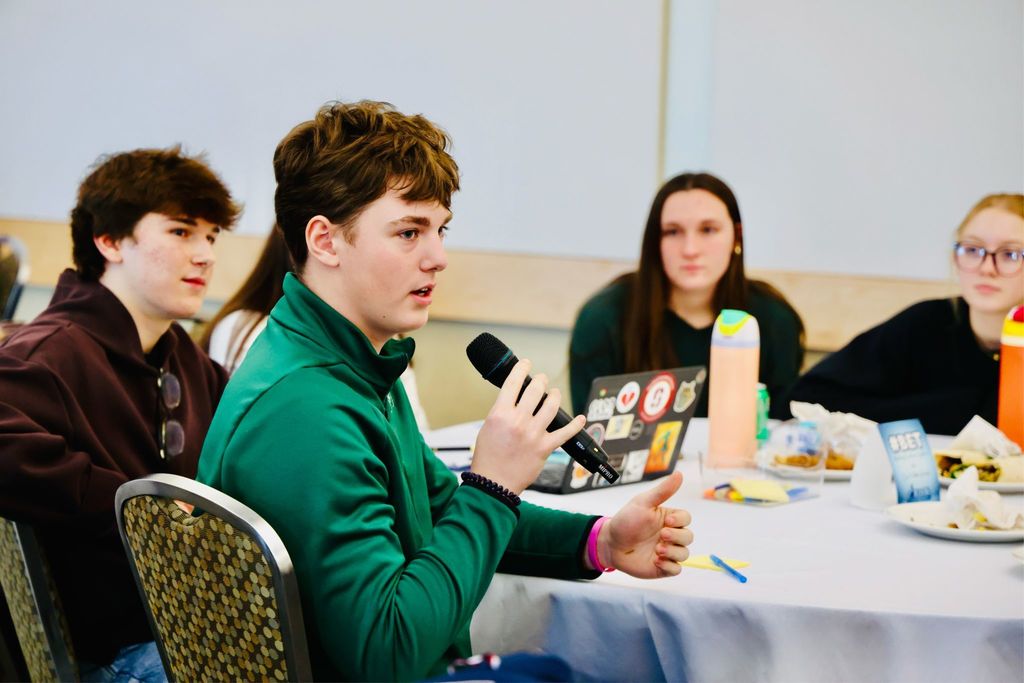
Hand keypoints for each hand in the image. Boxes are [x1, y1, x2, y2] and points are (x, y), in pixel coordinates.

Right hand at [471, 359, 585, 493]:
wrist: (493, 484)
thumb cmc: (488, 458)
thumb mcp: (487, 428)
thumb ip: (502, 413)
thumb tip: (516, 402)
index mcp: (500, 414)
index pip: (513, 383)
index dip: (522, 368)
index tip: (526, 364)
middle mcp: (518, 421)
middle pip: (536, 390)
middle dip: (541, 381)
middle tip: (543, 380)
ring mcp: (533, 434)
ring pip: (552, 406)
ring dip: (555, 396)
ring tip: (555, 393)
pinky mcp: (544, 448)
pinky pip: (565, 433)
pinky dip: (575, 424)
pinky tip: (580, 418)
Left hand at [597, 471, 692, 577]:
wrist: (610, 543)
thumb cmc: (626, 521)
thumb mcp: (643, 503)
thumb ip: (662, 491)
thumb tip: (679, 474)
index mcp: (668, 519)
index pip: (686, 518)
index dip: (680, 520)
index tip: (667, 520)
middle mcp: (670, 535)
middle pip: (688, 537)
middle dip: (677, 537)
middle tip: (661, 536)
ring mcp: (668, 551)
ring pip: (684, 554)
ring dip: (673, 552)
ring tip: (658, 550)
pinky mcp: (662, 567)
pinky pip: (676, 570)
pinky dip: (670, 566)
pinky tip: (656, 561)